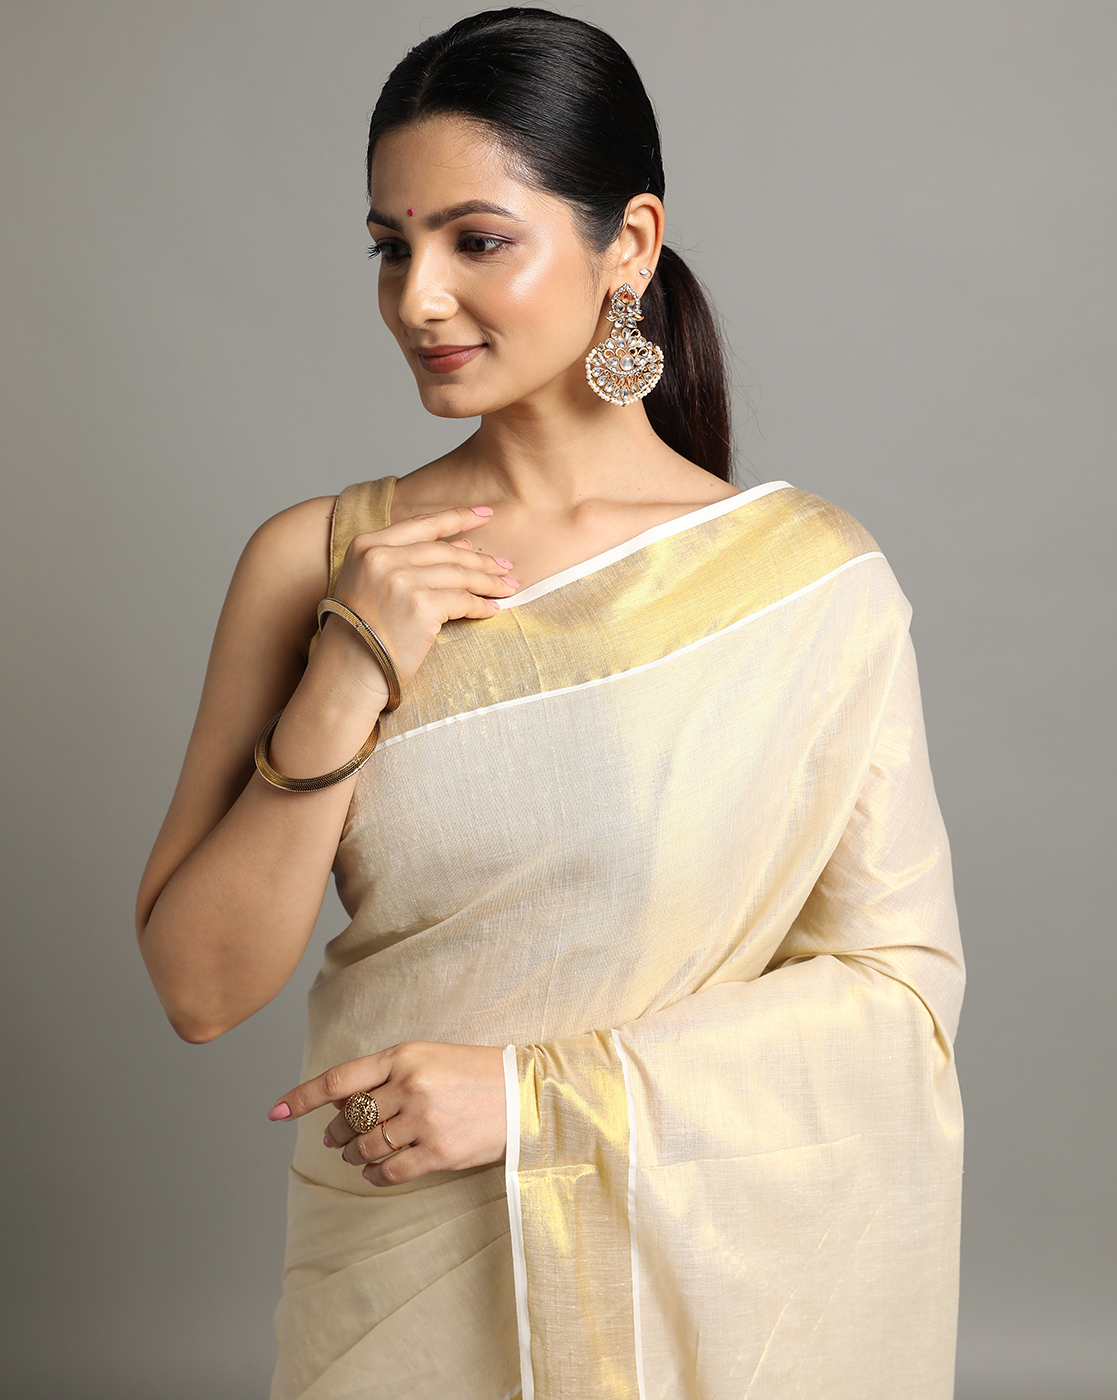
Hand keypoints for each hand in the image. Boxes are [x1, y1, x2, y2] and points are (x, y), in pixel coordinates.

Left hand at [268, 1041, 507, 1186]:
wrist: (525, 1094)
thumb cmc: (474, 1073)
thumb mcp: (428, 1058)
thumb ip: (385, 1076)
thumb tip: (338, 1106)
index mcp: (404, 1055)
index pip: (339, 1079)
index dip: (301, 1096)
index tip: (274, 1111)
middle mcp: (410, 1085)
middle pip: (349, 1119)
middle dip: (335, 1133)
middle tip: (334, 1139)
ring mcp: (424, 1120)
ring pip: (365, 1147)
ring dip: (353, 1156)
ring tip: (356, 1156)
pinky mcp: (439, 1152)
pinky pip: (389, 1171)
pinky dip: (373, 1175)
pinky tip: (373, 1172)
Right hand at [322, 506, 519, 704]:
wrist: (347, 673)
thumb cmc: (359, 634)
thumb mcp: (369, 583)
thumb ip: (406, 560)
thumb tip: (463, 546)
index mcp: (367, 545)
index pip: (422, 524)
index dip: (458, 517)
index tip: (486, 515)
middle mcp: (383, 557)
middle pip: (445, 551)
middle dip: (481, 558)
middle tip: (505, 565)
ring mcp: (402, 580)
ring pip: (459, 574)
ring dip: (488, 581)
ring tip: (507, 586)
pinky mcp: (421, 606)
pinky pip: (463, 600)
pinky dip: (481, 605)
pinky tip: (492, 609)